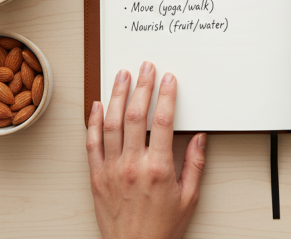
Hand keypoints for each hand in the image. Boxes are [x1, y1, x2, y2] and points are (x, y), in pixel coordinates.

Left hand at [86, 62, 206, 238]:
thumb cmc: (161, 229)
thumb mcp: (189, 198)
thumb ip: (195, 165)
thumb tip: (199, 138)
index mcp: (158, 169)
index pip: (162, 121)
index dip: (166, 96)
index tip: (168, 80)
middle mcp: (132, 166)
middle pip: (136, 116)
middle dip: (142, 87)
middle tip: (145, 68)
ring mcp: (111, 170)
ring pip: (112, 123)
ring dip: (117, 96)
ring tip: (122, 76)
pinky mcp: (96, 177)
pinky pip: (91, 143)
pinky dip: (93, 122)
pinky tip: (98, 105)